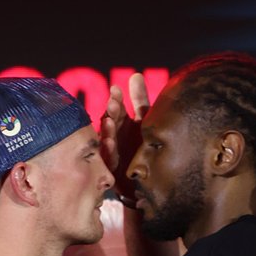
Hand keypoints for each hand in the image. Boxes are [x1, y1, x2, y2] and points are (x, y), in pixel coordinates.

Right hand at [99, 74, 149, 197]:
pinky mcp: (114, 169)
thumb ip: (139, 100)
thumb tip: (136, 75)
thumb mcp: (144, 121)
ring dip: (107, 131)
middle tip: (112, 103)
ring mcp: (113, 152)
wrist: (148, 180)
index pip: (116, 109)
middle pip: (110, 122)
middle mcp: (114, 136)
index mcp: (121, 124)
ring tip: (109, 122)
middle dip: (110, 113)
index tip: (116, 89)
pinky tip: (110, 144)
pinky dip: (109, 152)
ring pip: (107, 140)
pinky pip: (109, 160)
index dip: (116, 99)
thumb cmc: (143, 148)